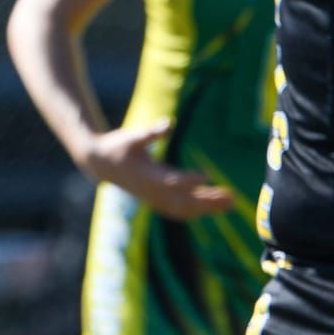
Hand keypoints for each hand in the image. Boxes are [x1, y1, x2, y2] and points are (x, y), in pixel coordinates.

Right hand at [80, 120, 235, 221]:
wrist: (101, 164)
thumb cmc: (118, 146)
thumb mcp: (133, 136)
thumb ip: (152, 133)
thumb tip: (169, 123)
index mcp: (147, 175)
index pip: (172, 181)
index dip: (190, 180)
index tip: (208, 177)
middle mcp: (153, 192)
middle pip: (185, 202)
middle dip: (209, 201)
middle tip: (232, 197)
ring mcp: (154, 199)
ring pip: (185, 209)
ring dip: (208, 207)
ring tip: (230, 202)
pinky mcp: (156, 202)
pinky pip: (179, 212)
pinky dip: (197, 211)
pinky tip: (213, 207)